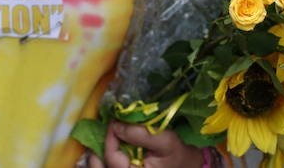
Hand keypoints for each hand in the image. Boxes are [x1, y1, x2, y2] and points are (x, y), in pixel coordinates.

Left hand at [86, 121, 206, 167]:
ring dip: (98, 153)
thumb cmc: (178, 156)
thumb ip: (141, 134)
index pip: (112, 158)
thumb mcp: (165, 142)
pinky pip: (106, 167)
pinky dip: (104, 157)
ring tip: (105, 137)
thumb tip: (117, 124)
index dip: (110, 137)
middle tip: (104, 130)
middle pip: (98, 167)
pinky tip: (109, 145)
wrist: (186, 166)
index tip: (114, 120)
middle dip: (97, 148)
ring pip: (100, 167)